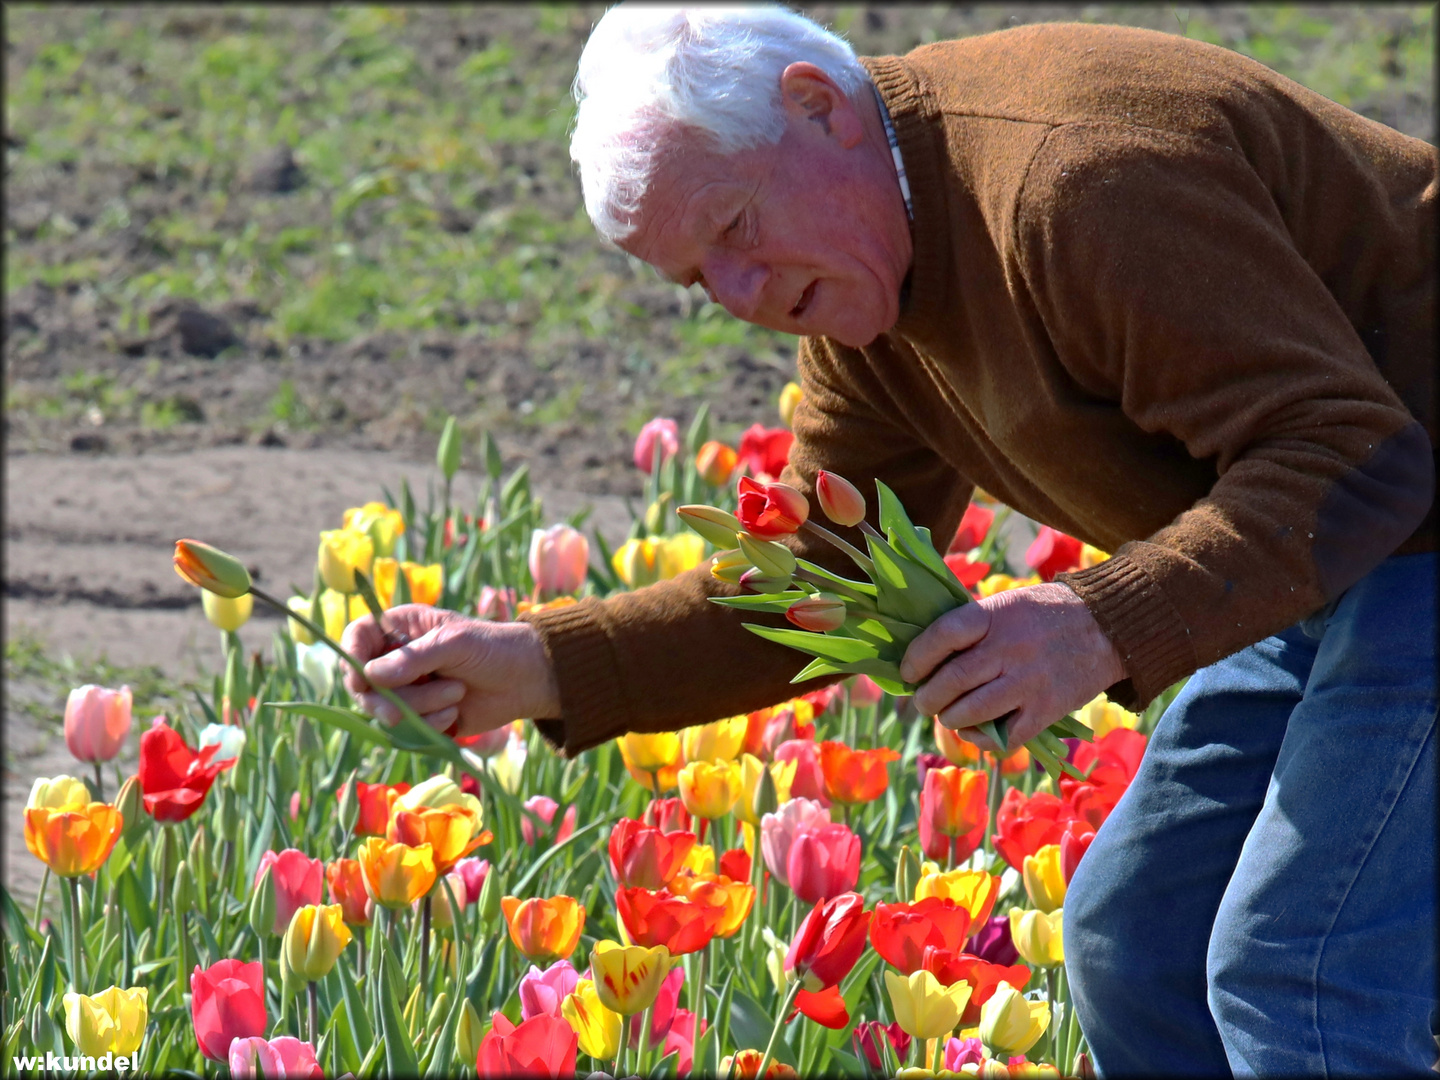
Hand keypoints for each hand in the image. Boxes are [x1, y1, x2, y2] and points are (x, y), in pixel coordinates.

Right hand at [340, 604, 560, 737]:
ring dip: (419, 708)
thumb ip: (415, 658)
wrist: (527, 680)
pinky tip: (455, 714)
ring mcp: (408, 689)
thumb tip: (371, 675)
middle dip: (386, 698)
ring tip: (456, 694)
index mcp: (402, 628)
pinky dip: (429, 725)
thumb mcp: (456, 643)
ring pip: (386, 709)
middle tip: (400, 713)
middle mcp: (398, 658)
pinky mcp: (421, 715)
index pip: (357, 638)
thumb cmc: (494, 648)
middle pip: (363, 683)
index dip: (352, 659)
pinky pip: (407, 729)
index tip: (362, 680)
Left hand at [899, 583, 1125, 752]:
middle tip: (923, 701)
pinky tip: (975, 731)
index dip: (917, 657)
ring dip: (949, 719)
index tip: (908, 671)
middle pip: (952, 679)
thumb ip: (971, 625)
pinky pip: (1003, 737)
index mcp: (995, 616)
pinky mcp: (1047, 710)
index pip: (942, 635)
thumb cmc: (1044, 614)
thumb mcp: (1006, 604)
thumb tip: (924, 655)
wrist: (1107, 627)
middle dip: (928, 697)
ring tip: (947, 716)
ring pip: (972, 711)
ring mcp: (1029, 682)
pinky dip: (981, 739)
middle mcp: (1010, 649)